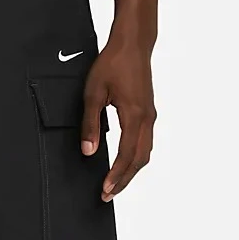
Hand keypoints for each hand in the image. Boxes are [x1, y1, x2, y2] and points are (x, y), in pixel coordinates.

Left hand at [80, 39, 156, 201]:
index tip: (104, 191)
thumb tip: (88, 151)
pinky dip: (136, 158)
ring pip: (145, 153)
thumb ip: (90, 124)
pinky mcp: (149, 112)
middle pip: (139, 160)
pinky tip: (124, 164)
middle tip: (108, 196)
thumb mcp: (93, 93)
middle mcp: (147, 119)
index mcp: (135, 116)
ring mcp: (150, 116)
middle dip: (124, 180)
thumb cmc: (112, 63)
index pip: (126, 156)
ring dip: (131, 171)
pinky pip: (145, 142)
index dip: (115, 176)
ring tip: (115, 184)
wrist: (133, 43)